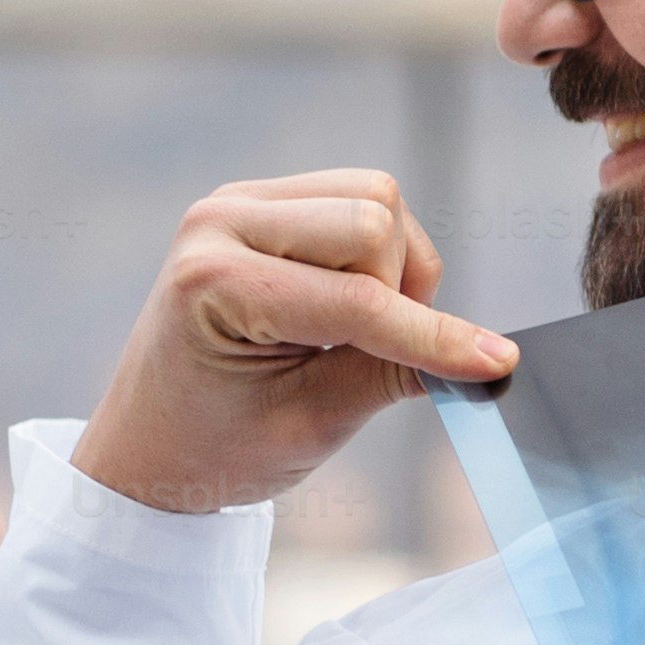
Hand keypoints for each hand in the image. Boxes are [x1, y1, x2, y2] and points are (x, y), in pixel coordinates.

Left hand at [73, 171, 519, 517]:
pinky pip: (357, 197)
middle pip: (376, 221)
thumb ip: (393, 377)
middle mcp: (220, 220)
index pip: (357, 300)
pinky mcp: (260, 200)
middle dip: (400, 293)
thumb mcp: (311, 425)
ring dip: (393, 267)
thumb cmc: (216, 448)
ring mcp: (238, 201)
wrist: (150, 445)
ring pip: (375, 199)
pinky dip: (376, 251)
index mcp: (213, 282)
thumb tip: (486, 356)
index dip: (432, 337)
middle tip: (370, 355)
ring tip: (354, 331)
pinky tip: (344, 302)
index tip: (494, 364)